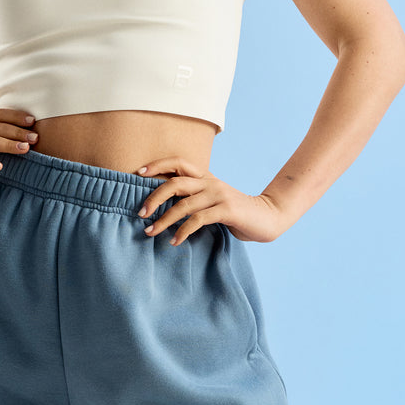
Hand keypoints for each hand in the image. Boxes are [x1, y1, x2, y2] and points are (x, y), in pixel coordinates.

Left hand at [136, 157, 287, 244]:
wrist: (267, 217)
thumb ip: (194, 198)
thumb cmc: (234, 211)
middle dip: (154, 197)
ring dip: (164, 220)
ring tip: (150, 232)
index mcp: (205, 176)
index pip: (178, 162)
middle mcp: (210, 182)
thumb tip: (163, 205)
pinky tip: (175, 242)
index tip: (137, 173)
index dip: (157, 165)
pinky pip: (198, 220)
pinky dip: (183, 231)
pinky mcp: (227, 210)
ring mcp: (218, 194)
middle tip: (140, 213)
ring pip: (183, 204)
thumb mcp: (212, 199)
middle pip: (175, 182)